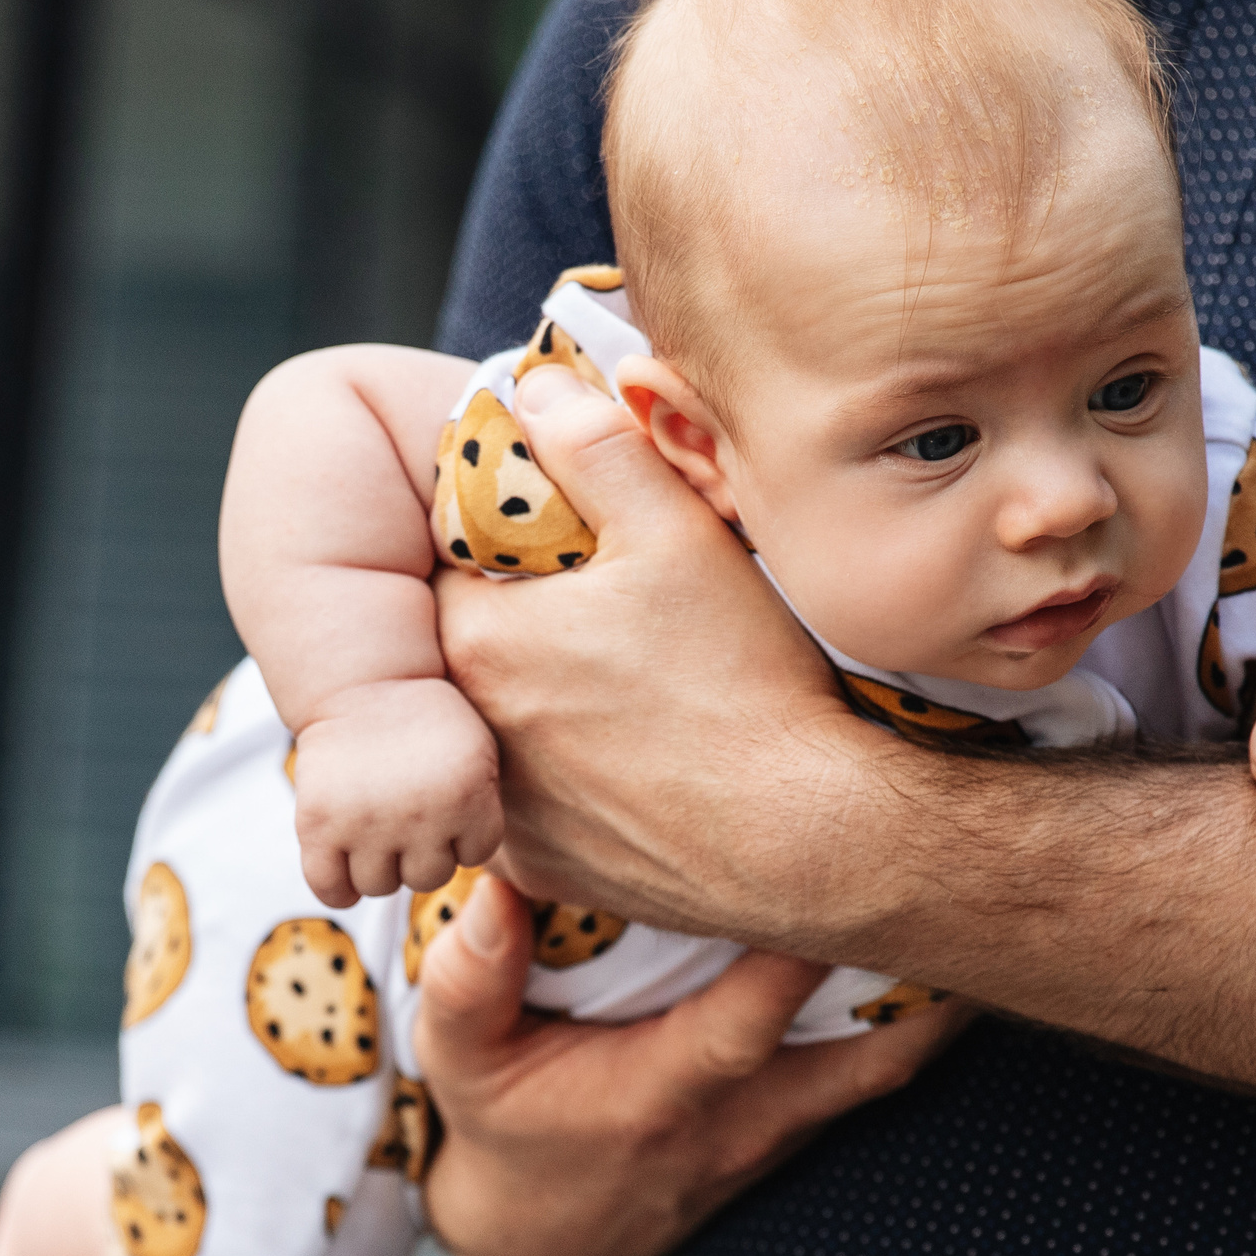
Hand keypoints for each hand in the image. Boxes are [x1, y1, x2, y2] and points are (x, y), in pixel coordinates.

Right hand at [292, 676, 503, 905]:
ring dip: (380, 866)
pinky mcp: (317, 825)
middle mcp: (419, 815)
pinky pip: (330, 888)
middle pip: (428, 876)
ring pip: (380, 886)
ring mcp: (365, 823)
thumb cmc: (425, 719)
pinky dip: (338, 889)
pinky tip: (345, 869)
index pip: (475, 854)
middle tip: (407, 816)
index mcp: (466, 796)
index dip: (463, 832)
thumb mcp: (477, 749)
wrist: (363, 682)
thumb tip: (466, 862)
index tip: (447, 806)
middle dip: (422, 851)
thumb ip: (482, 803)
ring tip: (376, 831)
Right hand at [415, 874, 966, 1255]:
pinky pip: (881, 1066)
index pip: (745, 1025)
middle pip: (868, 1055)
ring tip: (989, 898)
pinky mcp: (806, 1123)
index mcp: (659, 1097)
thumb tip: (500, 890)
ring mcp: (786, 1129)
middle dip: (925, 979)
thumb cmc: (504, 1127)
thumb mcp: (459, 1062)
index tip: (845, 868)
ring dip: (942, 994)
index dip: (799, 957)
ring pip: (892, 1063)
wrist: (547, 1234)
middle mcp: (743, 1120)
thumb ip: (471, 981)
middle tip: (970, 877)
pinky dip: (918, 1012)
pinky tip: (950, 936)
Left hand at [432, 364, 897, 950]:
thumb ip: (595, 448)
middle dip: (518, 619)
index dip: (504, 538)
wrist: (807, 841)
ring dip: (536, 701)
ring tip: (623, 689)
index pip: (448, 555)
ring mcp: (499, 810)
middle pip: (468, 645)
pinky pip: (525, 804)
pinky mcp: (540, 867)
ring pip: (494, 726)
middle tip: (602, 613)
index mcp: (479, 635)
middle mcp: (466, 730)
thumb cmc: (745, 685)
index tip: (562, 542)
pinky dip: (562, 780)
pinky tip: (629, 762)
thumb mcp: (678, 534)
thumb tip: (533, 388)